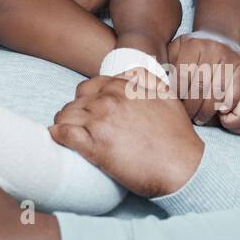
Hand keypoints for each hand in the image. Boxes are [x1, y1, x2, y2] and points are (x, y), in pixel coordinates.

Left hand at [50, 71, 203, 196]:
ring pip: (65, 116)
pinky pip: (62, 134)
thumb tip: (131, 72)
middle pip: (75, 100)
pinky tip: (59, 140)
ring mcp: (100, 122)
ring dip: (64, 125)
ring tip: (69, 136)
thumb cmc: (177, 136)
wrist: (182, 167)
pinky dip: (57, 136)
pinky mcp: (94, 146)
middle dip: (75, 112)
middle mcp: (109, 100)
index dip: (88, 100)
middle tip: (81, 127)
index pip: (91, 86)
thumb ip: (147, 79)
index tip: (90, 113)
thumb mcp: (167, 96)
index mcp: (124, 87)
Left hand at [167, 33, 239, 132]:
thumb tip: (152, 86)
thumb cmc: (191, 53)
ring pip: (216, 91)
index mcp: (191, 44)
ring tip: (200, 119)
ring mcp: (229, 56)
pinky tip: (221, 112)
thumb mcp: (175, 52)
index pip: (182, 77)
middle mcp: (211, 47)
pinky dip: (228, 104)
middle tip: (187, 117)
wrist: (219, 39)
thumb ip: (163, 66)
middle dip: (191, 107)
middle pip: (199, 86)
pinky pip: (234, 91)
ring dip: (207, 110)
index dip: (177, 97)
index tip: (174, 108)